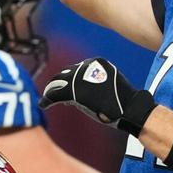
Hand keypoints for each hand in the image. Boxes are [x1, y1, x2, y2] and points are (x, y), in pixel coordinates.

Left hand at [39, 58, 155, 134]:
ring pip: (58, 81)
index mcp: (97, 63)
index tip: (64, 87)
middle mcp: (87, 66)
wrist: (129, 109)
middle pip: (65, 73)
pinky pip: (55, 93)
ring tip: (46, 98)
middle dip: (57, 83)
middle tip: (50, 92)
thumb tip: (75, 93)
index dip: (68, 79)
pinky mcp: (73, 89)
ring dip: (51, 91)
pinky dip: (47, 99)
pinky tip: (43, 104)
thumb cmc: (122, 102)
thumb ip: (94, 84)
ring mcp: (80, 76)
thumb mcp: (108, 86)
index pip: (77, 69)